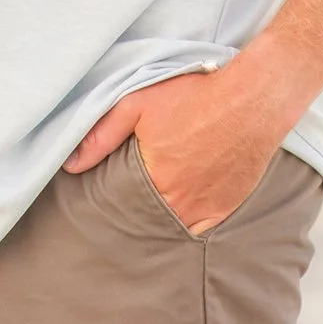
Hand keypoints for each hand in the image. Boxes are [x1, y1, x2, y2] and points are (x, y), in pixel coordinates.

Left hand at [63, 62, 296, 234]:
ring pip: (173, 226)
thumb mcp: (138, 104)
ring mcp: (206, 208)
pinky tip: (179, 212)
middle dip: (135, 213)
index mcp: (154, 179)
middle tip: (127, 206)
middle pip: (148, 219)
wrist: (252, 99)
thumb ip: (102, 135)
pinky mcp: (227, 207)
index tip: (105, 203)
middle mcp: (180, 201)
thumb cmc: (195, 96)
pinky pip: (201, 228)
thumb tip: (70, 164)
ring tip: (151, 207)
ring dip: (161, 219)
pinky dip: (189, 223)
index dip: (114, 204)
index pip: (123, 207)